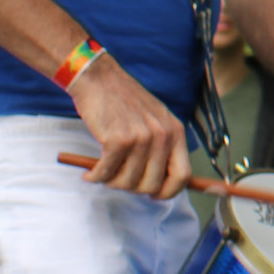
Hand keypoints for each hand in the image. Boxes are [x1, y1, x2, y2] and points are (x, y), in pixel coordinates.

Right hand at [68, 53, 190, 199]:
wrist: (99, 79)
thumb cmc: (124, 102)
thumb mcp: (155, 120)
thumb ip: (161, 147)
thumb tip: (160, 185)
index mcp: (176, 132)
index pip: (183, 176)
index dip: (168, 192)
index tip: (153, 195)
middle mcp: (163, 136)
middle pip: (153, 185)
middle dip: (133, 188)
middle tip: (118, 179)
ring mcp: (141, 138)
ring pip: (127, 183)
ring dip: (111, 182)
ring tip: (102, 171)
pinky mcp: (117, 140)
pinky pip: (105, 174)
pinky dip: (95, 177)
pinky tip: (89, 173)